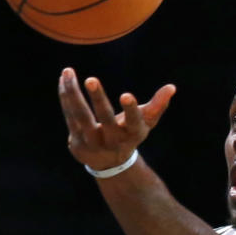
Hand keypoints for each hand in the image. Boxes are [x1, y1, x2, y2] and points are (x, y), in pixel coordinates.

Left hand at [59, 67, 174, 173]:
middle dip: (98, 99)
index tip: (126, 95)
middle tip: (92, 79)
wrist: (108, 163)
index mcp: (131, 135)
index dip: (130, 110)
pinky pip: (69, 115)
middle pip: (104, 119)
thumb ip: (158, 105)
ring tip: (68, 71)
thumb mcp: (145, 123)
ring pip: (81, 116)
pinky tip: (64, 78)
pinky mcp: (76, 142)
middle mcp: (112, 141)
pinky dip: (65, 96)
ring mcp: (92, 143)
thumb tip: (171, 87)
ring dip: (73, 93)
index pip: (133, 122)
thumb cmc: (129, 135)